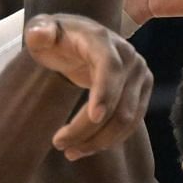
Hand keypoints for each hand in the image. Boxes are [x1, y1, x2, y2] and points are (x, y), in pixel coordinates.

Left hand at [22, 14, 153, 160]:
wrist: (81, 39)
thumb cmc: (58, 37)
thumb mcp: (42, 30)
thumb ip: (40, 31)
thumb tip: (41, 35)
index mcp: (103, 40)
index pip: (110, 67)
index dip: (105, 92)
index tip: (94, 117)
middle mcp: (128, 56)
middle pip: (117, 103)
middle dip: (89, 129)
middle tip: (59, 144)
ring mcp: (139, 75)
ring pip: (126, 119)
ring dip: (99, 141)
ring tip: (70, 152)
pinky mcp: (142, 92)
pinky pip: (131, 123)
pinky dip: (110, 139)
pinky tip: (86, 147)